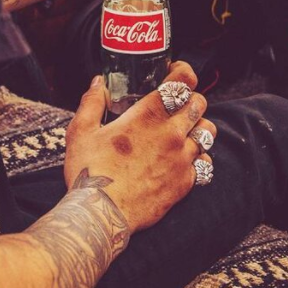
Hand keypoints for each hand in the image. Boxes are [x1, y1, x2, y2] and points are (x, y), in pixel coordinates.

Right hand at [63, 62, 216, 232]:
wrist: (101, 215)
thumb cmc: (89, 171)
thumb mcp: (80, 131)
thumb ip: (92, 102)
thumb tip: (98, 83)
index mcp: (148, 115)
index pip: (182, 81)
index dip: (184, 72)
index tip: (176, 72)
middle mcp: (172, 134)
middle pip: (200, 103)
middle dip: (190, 98)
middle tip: (176, 104)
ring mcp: (182, 159)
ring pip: (208, 132)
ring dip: (198, 126)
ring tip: (184, 130)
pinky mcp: (185, 183)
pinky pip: (205, 163)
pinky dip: (198, 158)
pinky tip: (183, 159)